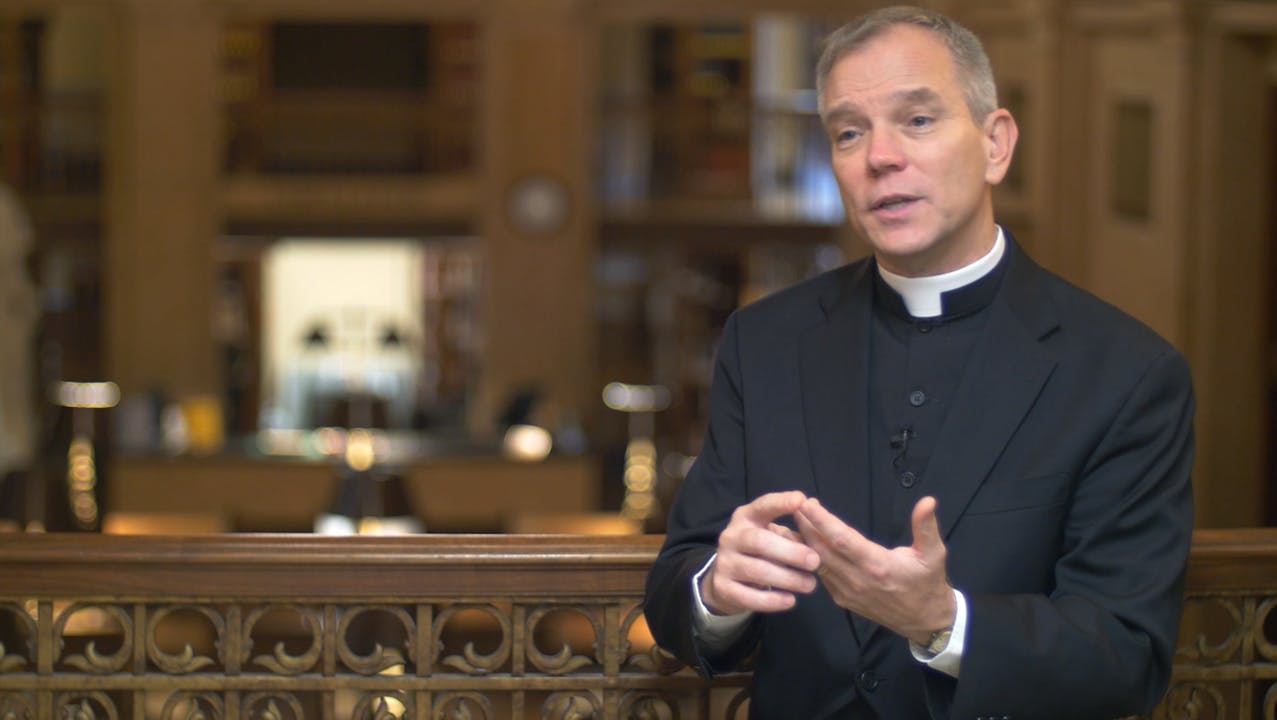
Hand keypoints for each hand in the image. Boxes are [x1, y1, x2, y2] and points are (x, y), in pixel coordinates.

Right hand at [701, 491, 821, 615]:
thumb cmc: (759, 552)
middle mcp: (731, 536)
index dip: (780, 502)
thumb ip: (793, 529)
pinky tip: (790, 601)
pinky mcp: (722, 587)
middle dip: (790, 552)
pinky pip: (749, 596)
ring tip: (810, 585)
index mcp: (745, 518)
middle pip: (760, 541)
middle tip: (815, 561)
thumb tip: (814, 507)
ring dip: (787, 579)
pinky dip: (772, 600)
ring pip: (757, 571)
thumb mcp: (772, 535)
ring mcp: (724, 562)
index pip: (762, 506)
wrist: (725, 579)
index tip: (801, 500)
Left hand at [795, 496, 954, 643]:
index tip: (807, 503)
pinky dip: (810, 559)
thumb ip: (926, 527)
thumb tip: (928, 500)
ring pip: (819, 563)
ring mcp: (848, 592)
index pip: (842, 539)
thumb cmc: (928, 584)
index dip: (822, 521)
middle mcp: (858, 580)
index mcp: (877, 565)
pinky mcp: (843, 600)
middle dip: (807, 526)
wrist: (925, 622)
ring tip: (796, 520)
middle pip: (823, 550)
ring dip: (805, 541)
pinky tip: (804, 544)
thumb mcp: (934, 554)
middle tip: (795, 505)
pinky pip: (823, 576)